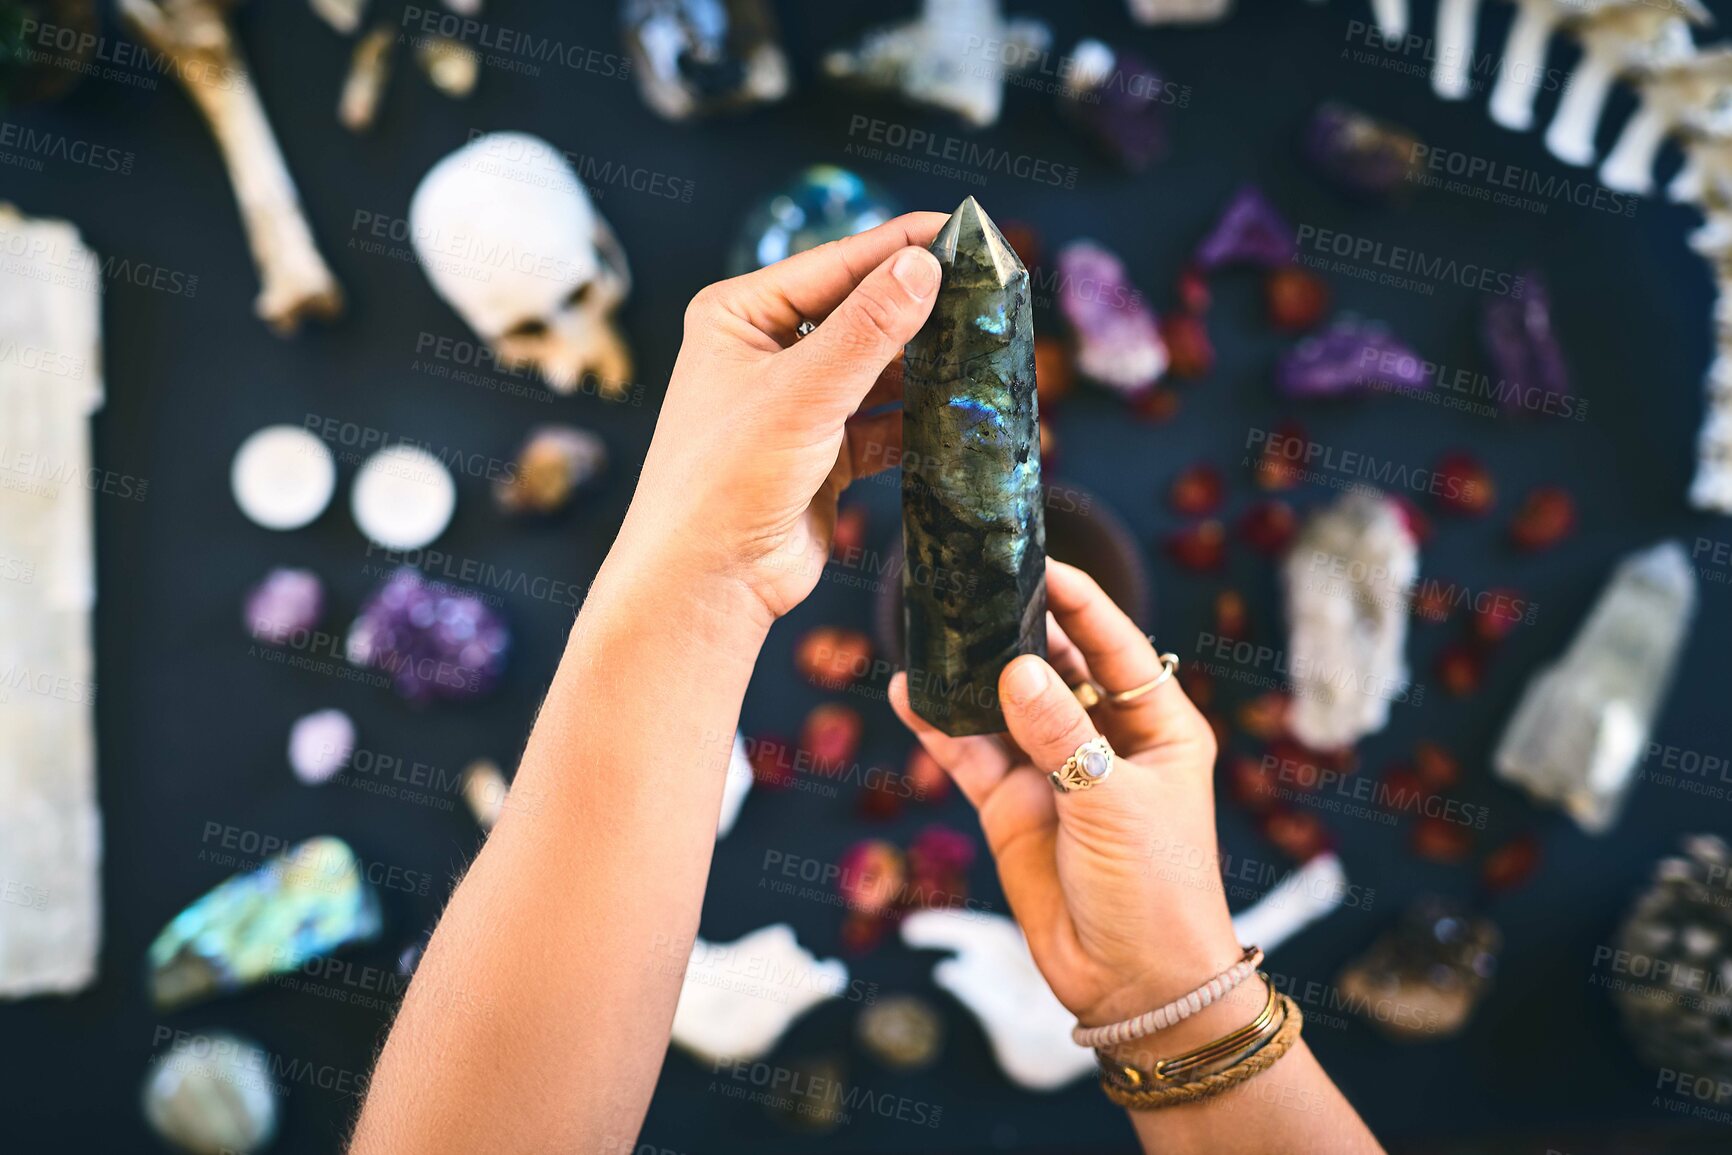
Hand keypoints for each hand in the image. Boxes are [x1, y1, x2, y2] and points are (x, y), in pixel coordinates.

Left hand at [615, 212, 946, 626]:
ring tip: (985, 351)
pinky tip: (961, 413)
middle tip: (989, 292)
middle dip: (921, 310)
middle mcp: (766, 353)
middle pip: (861, 315)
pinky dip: (919, 421)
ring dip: (926, 369)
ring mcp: (797, 405)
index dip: (901, 245)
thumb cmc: (724, 480)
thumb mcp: (800, 393)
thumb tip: (924, 266)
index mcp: (740, 315)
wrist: (705, 582)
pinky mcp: (824, 455)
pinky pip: (884, 425)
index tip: (964, 229)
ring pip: (878, 373)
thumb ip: (867, 329)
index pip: (835, 264)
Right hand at [891, 560, 1244, 1046]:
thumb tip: (1015, 669)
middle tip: (971, 586)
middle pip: (1055, 666)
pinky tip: (908, 693)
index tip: (1039, 562)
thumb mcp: (1115, 802)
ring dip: (971, 675)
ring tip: (930, 628)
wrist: (1133, 984)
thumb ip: (1062, 735)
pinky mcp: (1011, 808)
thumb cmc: (1155, 889)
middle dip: (1016, 628)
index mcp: (1158, 726)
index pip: (1116, 646)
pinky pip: (970, 755)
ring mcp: (1054, 772)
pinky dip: (939, 727)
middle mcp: (1105, 739)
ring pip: (1004, 706)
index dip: (1080, 603)